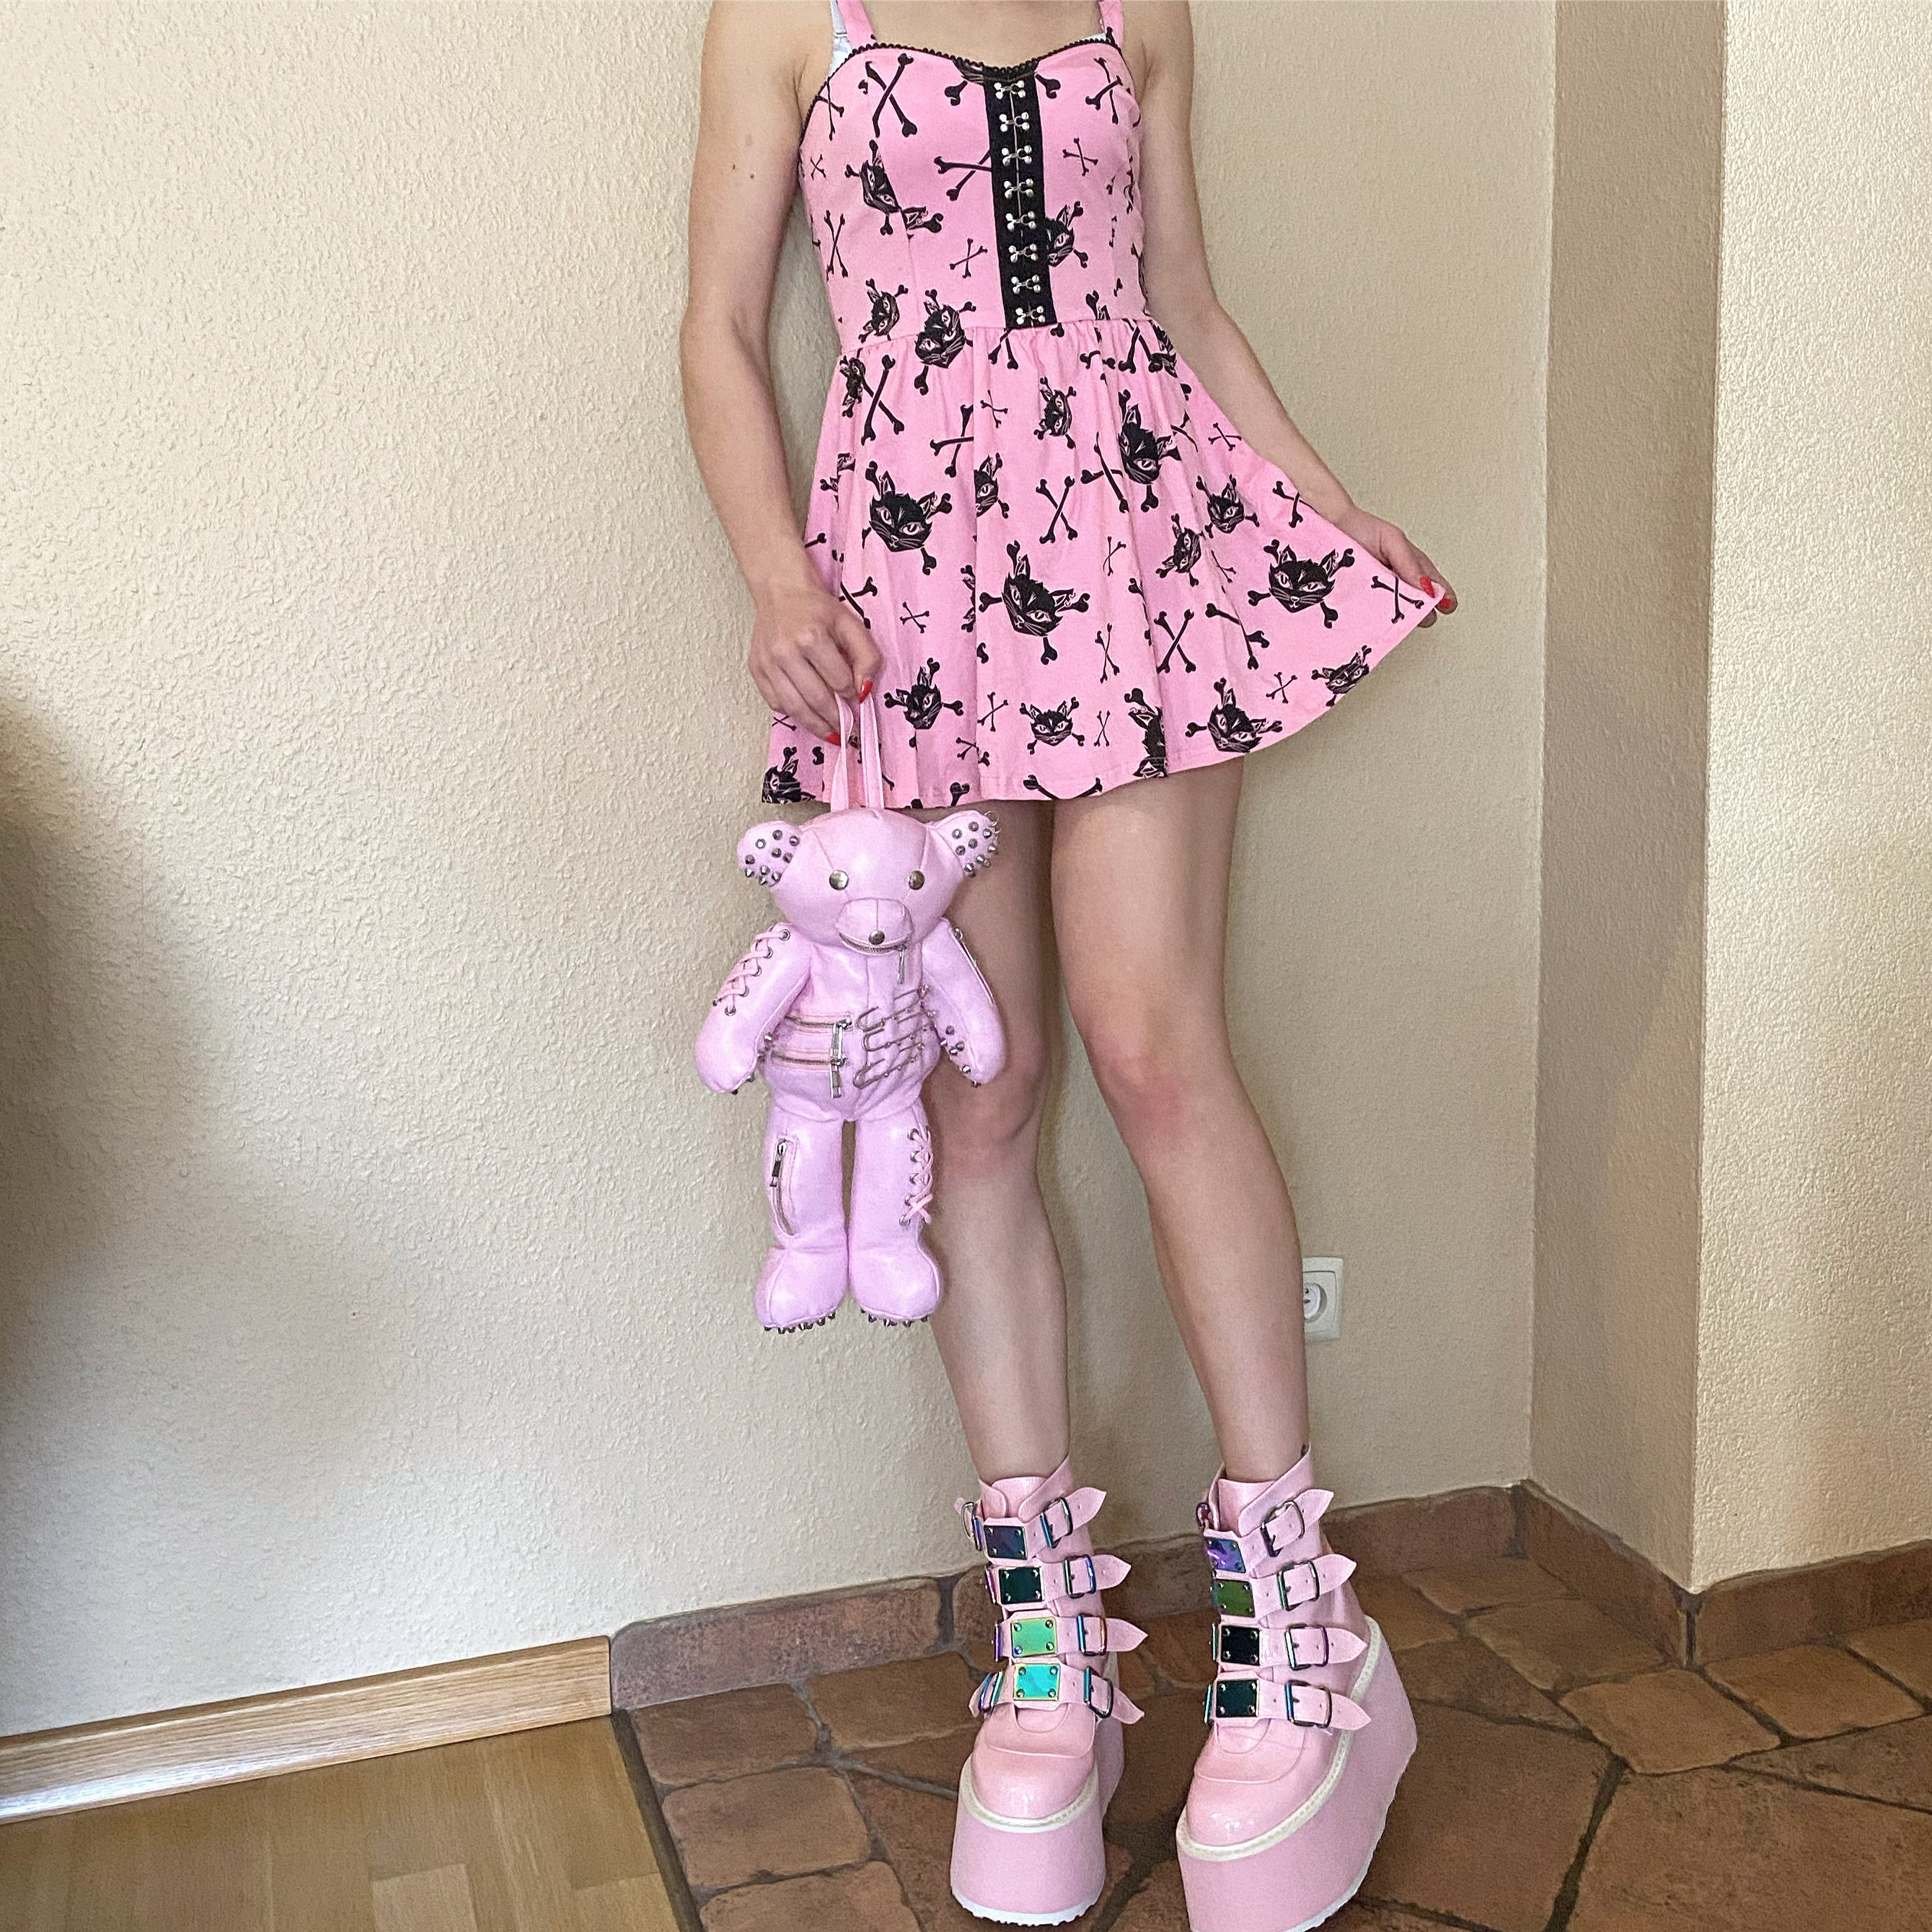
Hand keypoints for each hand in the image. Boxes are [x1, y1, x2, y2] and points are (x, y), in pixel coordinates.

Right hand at [749, 580, 882, 739]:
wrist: (780, 591)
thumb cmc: (817, 608)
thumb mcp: (850, 624)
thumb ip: (866, 656)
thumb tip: (864, 691)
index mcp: (812, 637)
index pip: (839, 681)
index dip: (852, 696)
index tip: (858, 705)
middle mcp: (785, 651)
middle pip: (816, 699)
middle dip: (836, 719)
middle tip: (849, 731)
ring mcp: (767, 662)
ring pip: (794, 707)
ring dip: (816, 725)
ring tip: (831, 733)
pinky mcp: (756, 668)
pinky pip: (776, 702)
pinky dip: (793, 713)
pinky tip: (807, 715)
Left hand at [1330, 505, 1455, 627]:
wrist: (1329, 526)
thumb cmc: (1362, 529)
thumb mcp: (1392, 541)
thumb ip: (1410, 563)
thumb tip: (1428, 587)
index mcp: (1411, 568)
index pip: (1433, 587)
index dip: (1442, 599)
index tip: (1446, 608)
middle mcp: (1396, 583)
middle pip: (1415, 606)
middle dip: (1419, 612)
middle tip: (1417, 613)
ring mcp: (1377, 594)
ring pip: (1393, 614)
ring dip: (1397, 618)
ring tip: (1398, 618)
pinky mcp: (1358, 602)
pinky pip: (1369, 616)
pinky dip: (1373, 621)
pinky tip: (1374, 624)